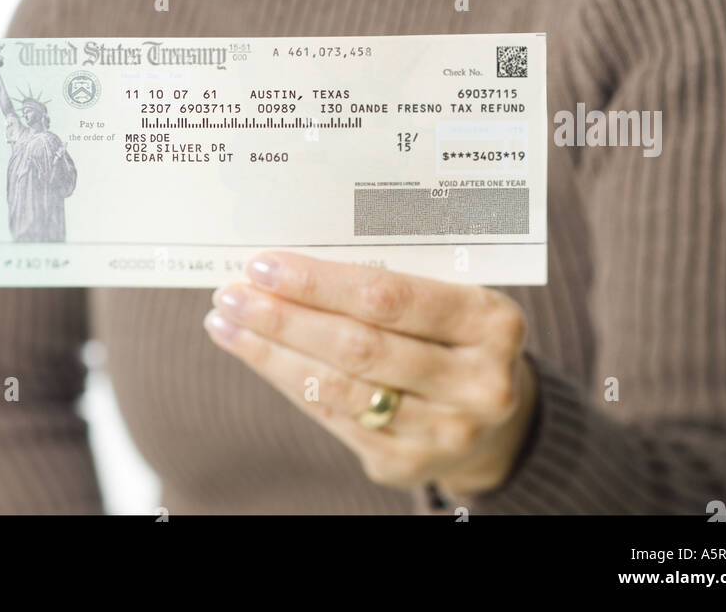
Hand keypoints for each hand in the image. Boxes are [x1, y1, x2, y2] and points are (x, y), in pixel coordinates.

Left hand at [203, 251, 538, 495]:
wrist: (497, 416)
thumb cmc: (457, 333)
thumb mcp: (452, 295)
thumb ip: (394, 280)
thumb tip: (294, 260)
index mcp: (491, 322)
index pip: (390, 298)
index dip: (320, 283)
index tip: (265, 265)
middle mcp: (477, 384)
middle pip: (358, 346)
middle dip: (285, 318)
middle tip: (232, 293)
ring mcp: (444, 432)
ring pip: (339, 387)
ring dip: (273, 352)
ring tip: (228, 322)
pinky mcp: (409, 464)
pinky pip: (335, 418)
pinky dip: (290, 382)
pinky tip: (259, 356)